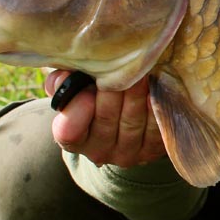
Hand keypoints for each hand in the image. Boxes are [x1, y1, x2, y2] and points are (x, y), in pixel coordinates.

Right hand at [45, 70, 166, 167]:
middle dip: (114, 90)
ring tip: (142, 71)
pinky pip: (156, 126)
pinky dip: (157, 106)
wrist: (120, 125)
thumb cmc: (90, 99)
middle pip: (106, 119)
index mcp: (73, 139)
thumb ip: (62, 83)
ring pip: (133, 121)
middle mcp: (99, 151)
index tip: (87, 87)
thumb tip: (65, 75)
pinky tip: (158, 87)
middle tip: (123, 66)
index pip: (69, 130)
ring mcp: (128, 153)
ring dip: (138, 94)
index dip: (78, 108)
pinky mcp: (153, 150)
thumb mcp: (71, 92)